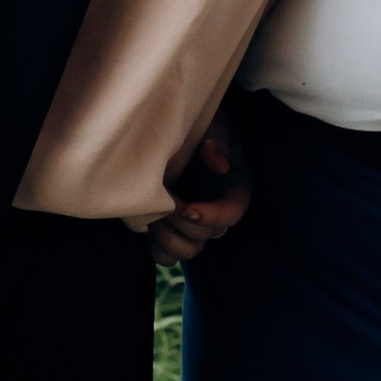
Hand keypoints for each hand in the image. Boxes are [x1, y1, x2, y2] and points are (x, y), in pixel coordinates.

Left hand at [147, 112, 252, 266]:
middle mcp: (216, 211)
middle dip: (181, 223)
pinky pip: (168, 256)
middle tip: (161, 202)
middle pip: (206, 237)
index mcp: (234, 189)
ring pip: (188, 251)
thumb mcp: (215, 124)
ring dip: (167, 238)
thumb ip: (218, 139)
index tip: (186, 209)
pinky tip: (146, 227)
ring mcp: (194, 224)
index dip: (210, 217)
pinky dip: (156, 249)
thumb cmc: (199, 125)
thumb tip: (219, 165)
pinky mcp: (174, 230)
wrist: (171, 129)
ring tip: (151, 214)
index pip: (231, 214)